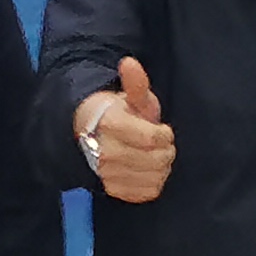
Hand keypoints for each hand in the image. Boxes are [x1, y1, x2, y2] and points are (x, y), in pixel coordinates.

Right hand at [80, 56, 175, 203]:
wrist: (90, 137)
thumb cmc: (116, 115)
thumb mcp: (129, 97)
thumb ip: (135, 82)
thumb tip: (129, 62)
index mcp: (110, 126)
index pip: (152, 139)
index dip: (164, 134)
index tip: (162, 129)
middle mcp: (106, 153)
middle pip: (156, 160)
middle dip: (165, 150)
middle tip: (160, 143)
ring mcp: (108, 175)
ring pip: (154, 177)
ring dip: (161, 167)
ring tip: (153, 155)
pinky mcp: (113, 191)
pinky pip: (147, 192)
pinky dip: (153, 181)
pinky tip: (146, 169)